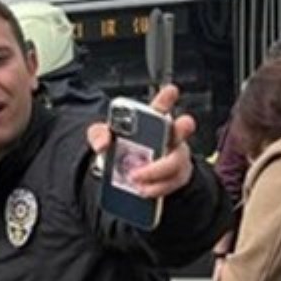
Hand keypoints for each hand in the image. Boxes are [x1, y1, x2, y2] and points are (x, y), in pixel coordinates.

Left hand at [86, 84, 196, 199]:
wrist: (129, 176)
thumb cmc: (123, 149)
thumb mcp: (106, 138)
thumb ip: (98, 134)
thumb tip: (102, 144)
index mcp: (152, 122)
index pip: (160, 106)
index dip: (167, 98)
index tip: (171, 90)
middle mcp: (169, 136)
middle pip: (182, 130)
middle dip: (181, 131)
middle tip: (165, 141)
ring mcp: (177, 156)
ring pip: (176, 162)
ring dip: (157, 171)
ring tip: (136, 178)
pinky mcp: (177, 177)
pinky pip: (173, 183)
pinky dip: (157, 188)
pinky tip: (143, 190)